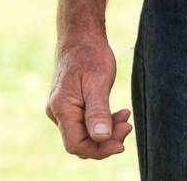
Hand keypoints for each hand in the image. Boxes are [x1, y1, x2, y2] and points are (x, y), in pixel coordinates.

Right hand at [46, 27, 132, 158]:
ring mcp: (63, 111)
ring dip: (107, 132)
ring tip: (126, 116)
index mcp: (61, 109)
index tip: (121, 145)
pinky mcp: (71, 106)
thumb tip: (101, 139)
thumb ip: (98, 111)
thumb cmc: (89, 54)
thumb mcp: (98, 81)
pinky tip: (119, 114)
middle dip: (106, 141)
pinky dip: (103, 123)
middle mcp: (57, 113)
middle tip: (128, 125)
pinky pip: (85, 124)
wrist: (80, 36)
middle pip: (81, 142)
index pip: (75, 145)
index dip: (98, 150)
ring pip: (84, 134)